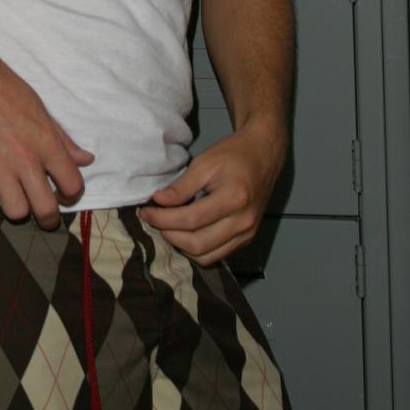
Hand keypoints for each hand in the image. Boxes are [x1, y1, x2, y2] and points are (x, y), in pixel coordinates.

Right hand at [0, 30, 93, 228]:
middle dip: (48, 216)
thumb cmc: (6, 89)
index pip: (72, 185)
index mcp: (47, 142)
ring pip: (16, 212)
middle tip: (43, 210)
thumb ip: (63, 140)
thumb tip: (86, 160)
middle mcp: (25, 158)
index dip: (71, 195)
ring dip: (17, 206)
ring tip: (13, 193)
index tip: (63, 194)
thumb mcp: (41, 110)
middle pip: (45, 210)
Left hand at [138, 121, 286, 265]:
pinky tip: (185, 232)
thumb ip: (181, 186)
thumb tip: (158, 202)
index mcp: (235, 199)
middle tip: (153, 220)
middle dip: (169, 234)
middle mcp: (244, 222)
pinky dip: (196, 249)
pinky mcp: (247, 239)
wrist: (264, 154)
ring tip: (168, 226)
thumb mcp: (205, 162)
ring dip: (181, 246)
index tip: (145, 212)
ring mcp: (247, 234)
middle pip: (198, 244)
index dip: (163, 219)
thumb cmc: (235, 154)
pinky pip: (216, 255)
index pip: (191, 220)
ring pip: (206, 256)